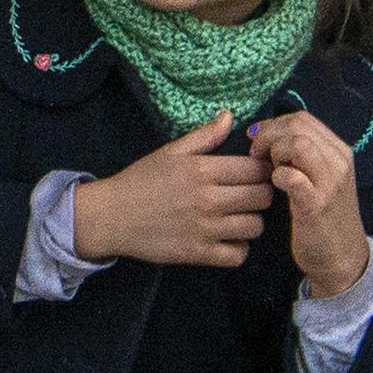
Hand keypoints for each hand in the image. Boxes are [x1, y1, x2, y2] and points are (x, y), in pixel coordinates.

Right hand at [70, 114, 274, 269]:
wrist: (111, 216)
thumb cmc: (140, 180)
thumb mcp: (170, 152)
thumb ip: (204, 136)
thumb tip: (229, 116)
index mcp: (202, 170)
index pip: (256, 169)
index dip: (262, 169)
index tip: (255, 172)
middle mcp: (207, 199)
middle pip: (262, 197)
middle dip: (261, 193)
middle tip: (249, 194)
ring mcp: (204, 229)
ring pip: (255, 227)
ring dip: (251, 221)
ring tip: (238, 216)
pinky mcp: (198, 254)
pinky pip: (238, 255)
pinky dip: (238, 249)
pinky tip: (228, 239)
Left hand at [256, 109, 368, 296]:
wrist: (341, 257)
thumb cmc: (322, 216)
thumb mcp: (320, 178)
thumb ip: (302, 155)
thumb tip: (267, 133)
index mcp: (338, 152)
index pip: (303, 118)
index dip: (273, 124)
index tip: (258, 141)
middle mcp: (338, 162)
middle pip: (297, 126)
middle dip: (268, 135)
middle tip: (255, 154)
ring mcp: (330, 182)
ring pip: (297, 144)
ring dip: (273, 152)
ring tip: (265, 169)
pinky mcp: (316, 204)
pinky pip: (292, 176)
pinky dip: (277, 175)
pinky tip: (274, 186)